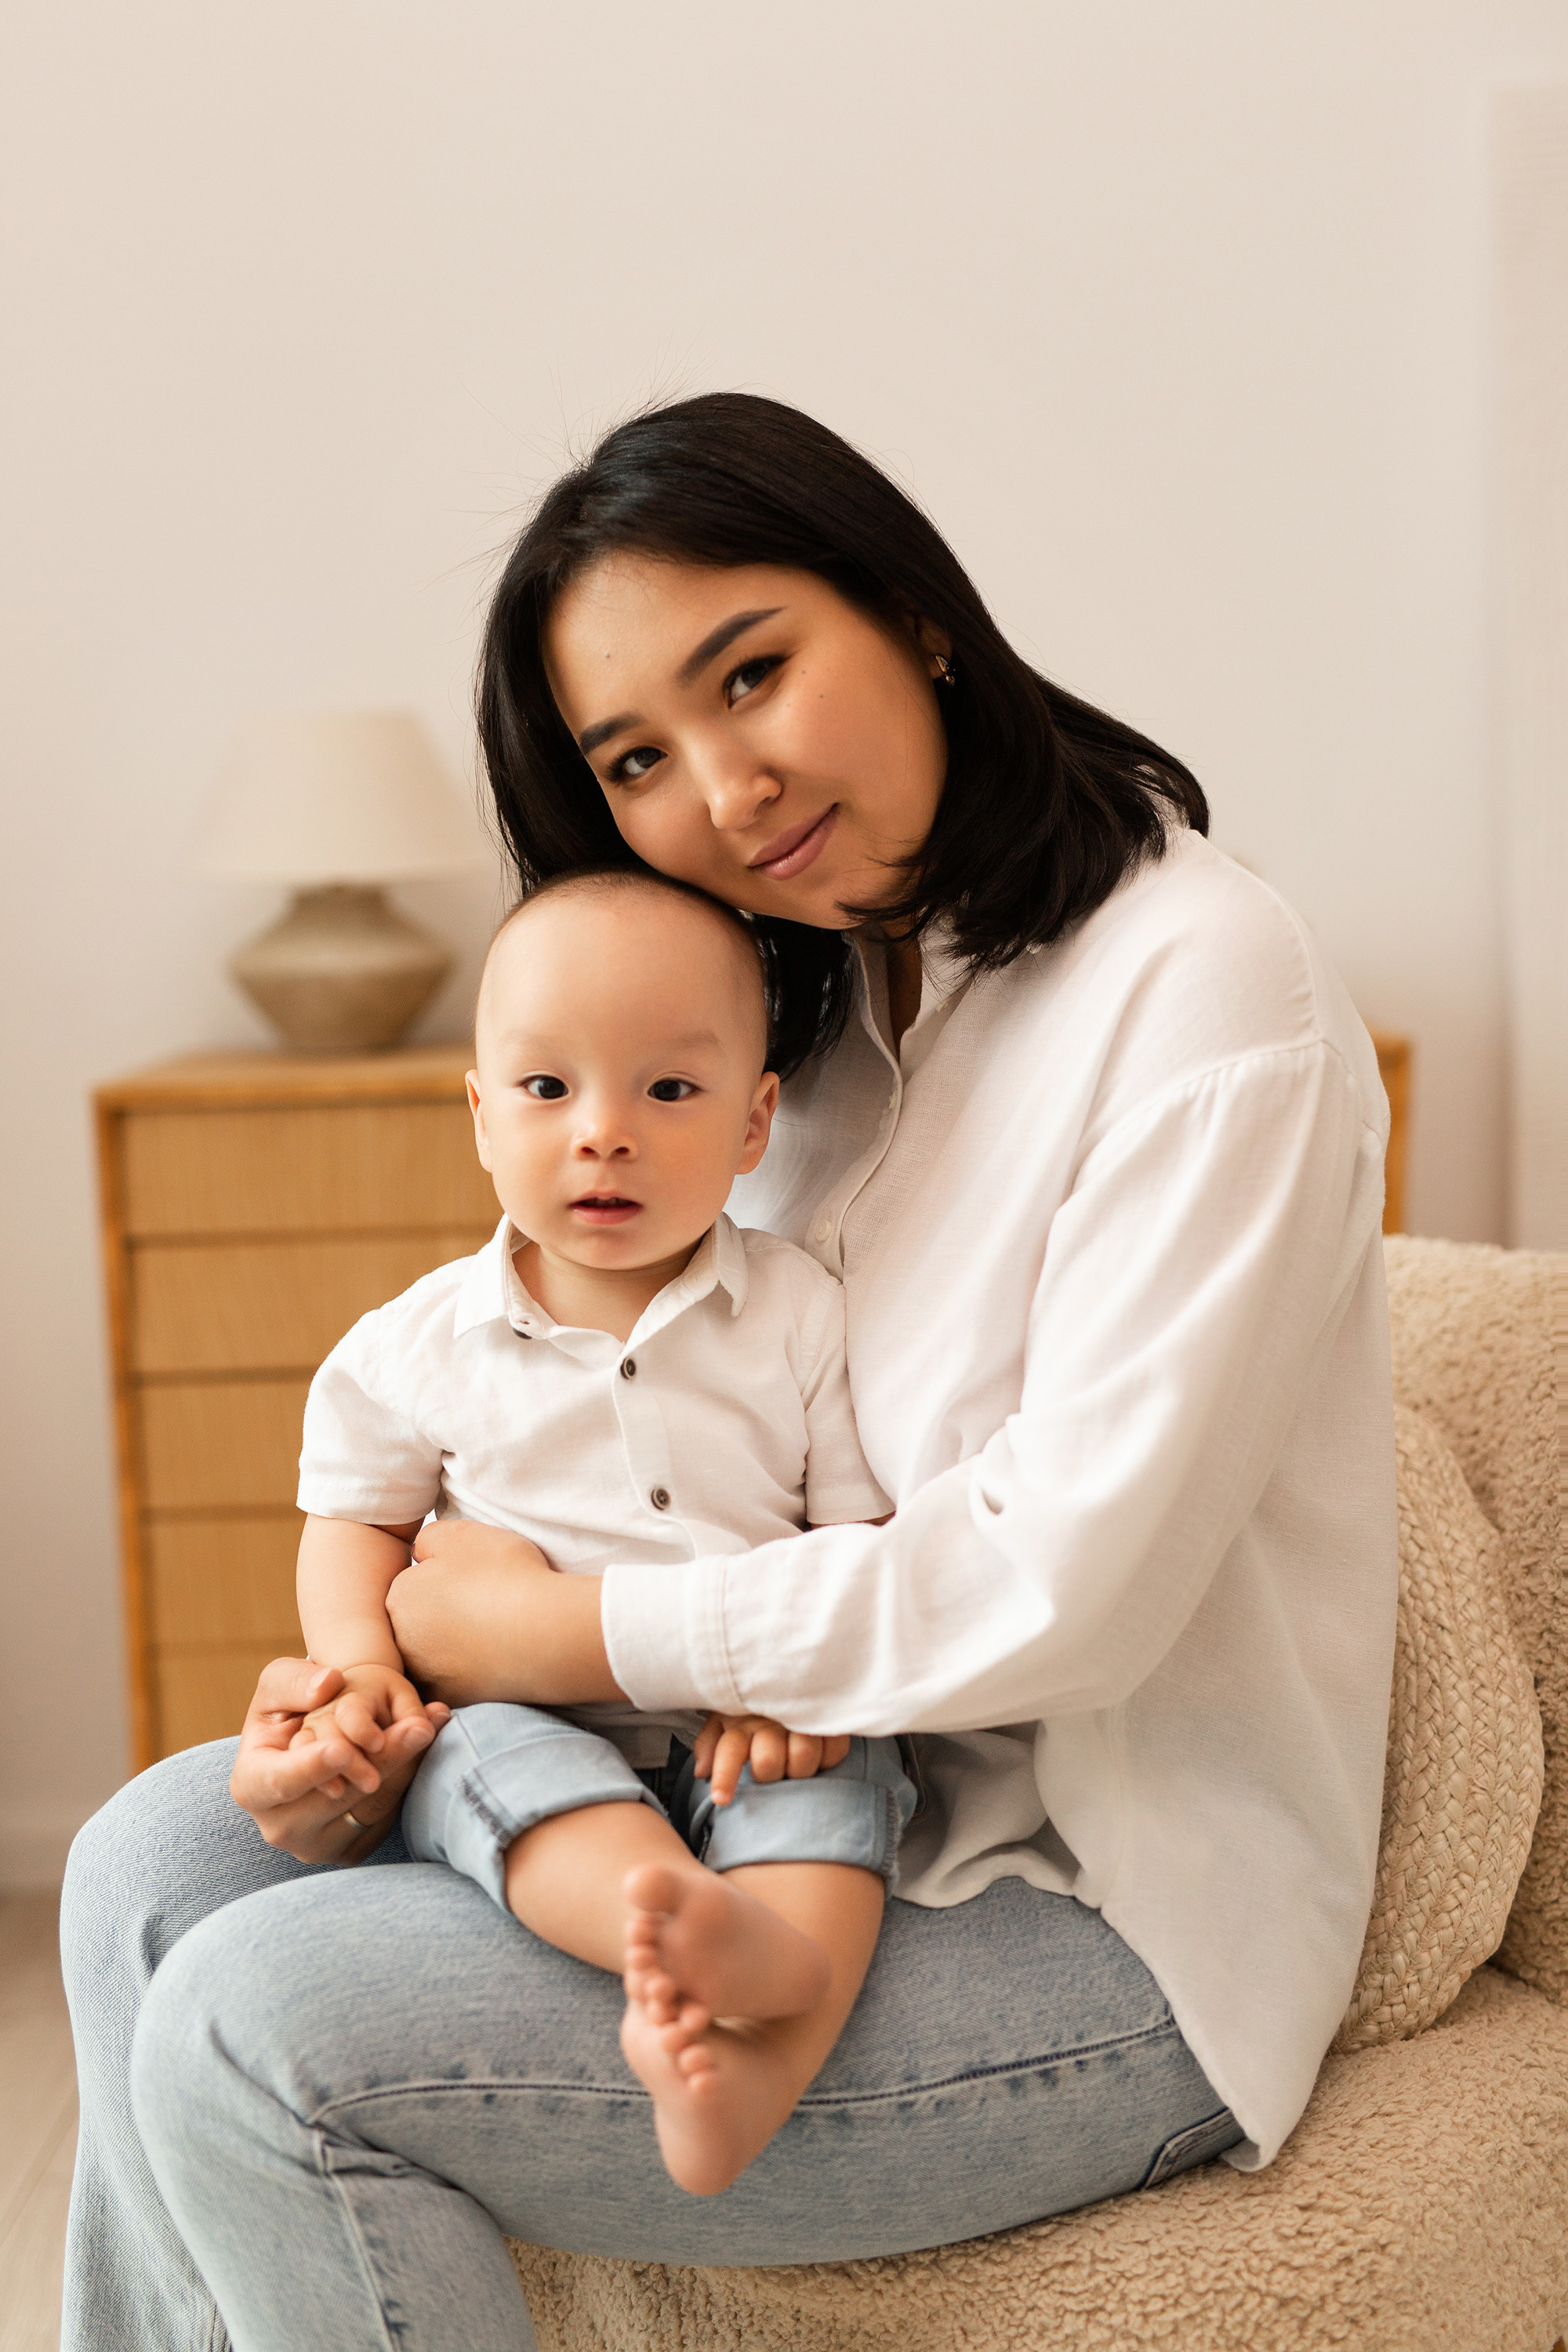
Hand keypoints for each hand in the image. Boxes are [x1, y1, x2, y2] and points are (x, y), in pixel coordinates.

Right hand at [229, 1657, 449, 1863]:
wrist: (316, 1739)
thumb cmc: (291, 1707)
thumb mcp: (280, 1682)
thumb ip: (295, 1680)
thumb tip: (326, 1686)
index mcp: (250, 1785)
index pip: (278, 1782)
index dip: (310, 1768)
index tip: (342, 1749)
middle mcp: (279, 1826)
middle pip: (335, 1797)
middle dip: (378, 1761)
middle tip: (416, 1728)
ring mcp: (315, 1846)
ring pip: (367, 1810)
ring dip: (402, 1769)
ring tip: (426, 1729)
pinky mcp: (349, 1851)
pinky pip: (383, 1821)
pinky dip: (403, 1784)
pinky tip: (417, 1753)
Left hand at [389, 1519, 620, 1707]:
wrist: (548, 1634)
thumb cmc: (508, 1578)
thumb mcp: (462, 1535)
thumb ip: (429, 1539)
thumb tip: (420, 1557)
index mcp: (400, 1597)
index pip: (415, 1584)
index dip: (448, 1578)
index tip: (476, 1580)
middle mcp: (402, 1641)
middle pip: (419, 1622)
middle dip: (444, 1615)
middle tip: (485, 1606)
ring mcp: (426, 1675)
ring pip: (435, 1654)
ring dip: (455, 1646)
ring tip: (494, 1633)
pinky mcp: (452, 1700)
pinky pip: (457, 1681)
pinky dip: (473, 1672)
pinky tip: (497, 1658)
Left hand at [692, 1713, 851, 1807]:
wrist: (791, 1671)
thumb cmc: (753, 1706)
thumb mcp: (724, 1718)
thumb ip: (710, 1744)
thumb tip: (702, 1772)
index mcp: (742, 1723)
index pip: (730, 1749)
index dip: (724, 1776)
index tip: (721, 1799)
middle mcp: (770, 1721)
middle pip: (768, 1762)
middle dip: (769, 1774)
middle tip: (772, 1771)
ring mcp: (803, 1719)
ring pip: (803, 1756)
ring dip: (799, 1768)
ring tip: (795, 1763)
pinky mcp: (831, 1721)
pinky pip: (834, 1750)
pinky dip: (828, 1757)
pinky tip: (820, 1752)